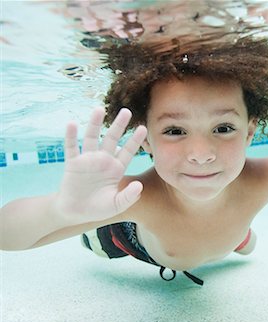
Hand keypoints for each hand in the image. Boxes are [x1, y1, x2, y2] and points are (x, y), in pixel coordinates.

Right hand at [55, 107, 146, 224]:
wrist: (75, 213)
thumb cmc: (98, 208)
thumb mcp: (116, 205)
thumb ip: (128, 197)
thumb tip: (139, 187)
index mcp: (116, 168)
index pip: (128, 151)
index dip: (135, 140)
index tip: (143, 128)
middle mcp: (103, 160)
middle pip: (112, 139)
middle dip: (119, 125)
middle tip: (126, 111)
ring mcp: (88, 160)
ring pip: (92, 138)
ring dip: (94, 124)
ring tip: (99, 109)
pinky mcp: (73, 163)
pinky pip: (71, 147)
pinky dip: (71, 136)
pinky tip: (72, 124)